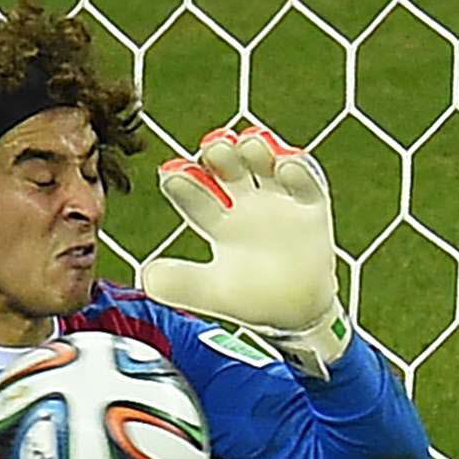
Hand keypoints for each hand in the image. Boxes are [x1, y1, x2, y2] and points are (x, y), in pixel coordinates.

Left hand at [135, 124, 351, 369]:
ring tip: (248, 142)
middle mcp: (244, 205)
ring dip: (256, 150)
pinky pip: (308, 186)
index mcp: (217, 221)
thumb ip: (180, 284)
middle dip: (219, 155)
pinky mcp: (312, 210)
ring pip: (265, 166)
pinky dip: (300, 172)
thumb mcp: (212, 293)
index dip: (182, 183)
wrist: (297, 316)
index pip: (194, 194)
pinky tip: (287, 164)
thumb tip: (146, 275)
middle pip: (228, 169)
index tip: (172, 175)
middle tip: (213, 147)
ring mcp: (278, 204)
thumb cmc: (252, 300)